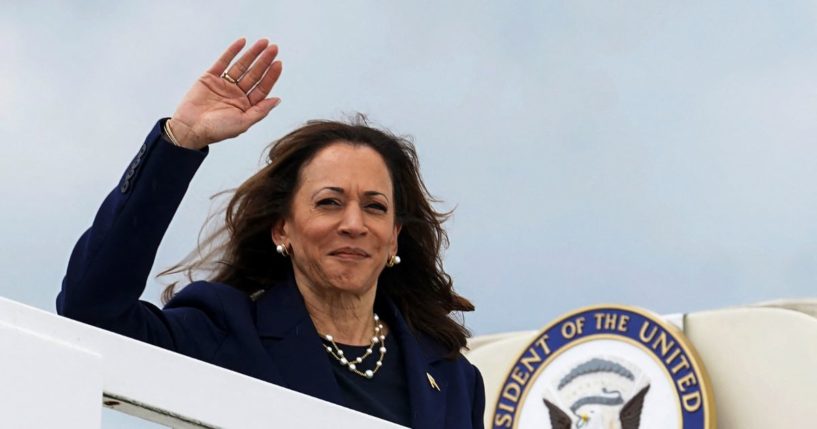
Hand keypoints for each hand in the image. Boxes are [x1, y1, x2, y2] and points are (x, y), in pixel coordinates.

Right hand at [167, 38, 282, 149]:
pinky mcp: (210, 77)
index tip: (278, 63)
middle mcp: (237, 94)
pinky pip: (223, 62)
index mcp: (246, 105)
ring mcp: (224, 84)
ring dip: (252, 53)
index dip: (271, 75)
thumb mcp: (243, 122)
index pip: (262, 88)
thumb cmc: (217, 130)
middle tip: (274, 48)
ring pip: (241, 66)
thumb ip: (260, 110)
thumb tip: (277, 100)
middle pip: (254, 74)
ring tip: (264, 42)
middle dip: (264, 61)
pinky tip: (242, 42)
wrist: (190, 128)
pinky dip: (232, 51)